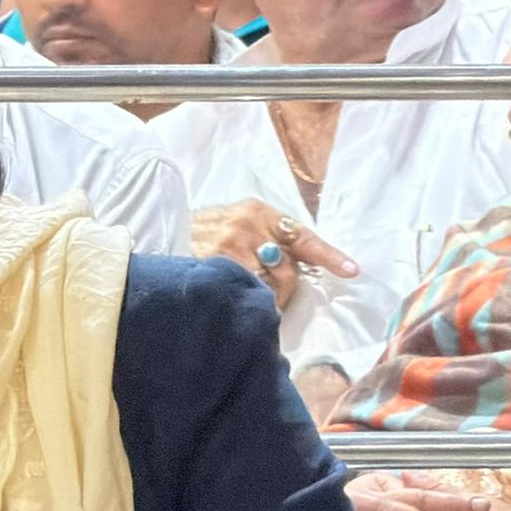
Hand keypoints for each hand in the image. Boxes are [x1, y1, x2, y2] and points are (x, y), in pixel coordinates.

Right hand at [194, 198, 356, 308]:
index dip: (328, 254)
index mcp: (256, 210)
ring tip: (246, 293)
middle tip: (269, 291)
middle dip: (284, 285)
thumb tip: (303, 260)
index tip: (351, 269)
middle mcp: (245, 226)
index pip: (301, 235)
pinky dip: (246, 299)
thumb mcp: (236, 220)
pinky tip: (235, 297)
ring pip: (267, 285)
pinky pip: (245, 293)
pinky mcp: (212, 267)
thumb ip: (267, 234)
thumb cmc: (202, 231)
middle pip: (287, 268)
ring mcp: (227, 248)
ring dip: (264, 296)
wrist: (158, 232)